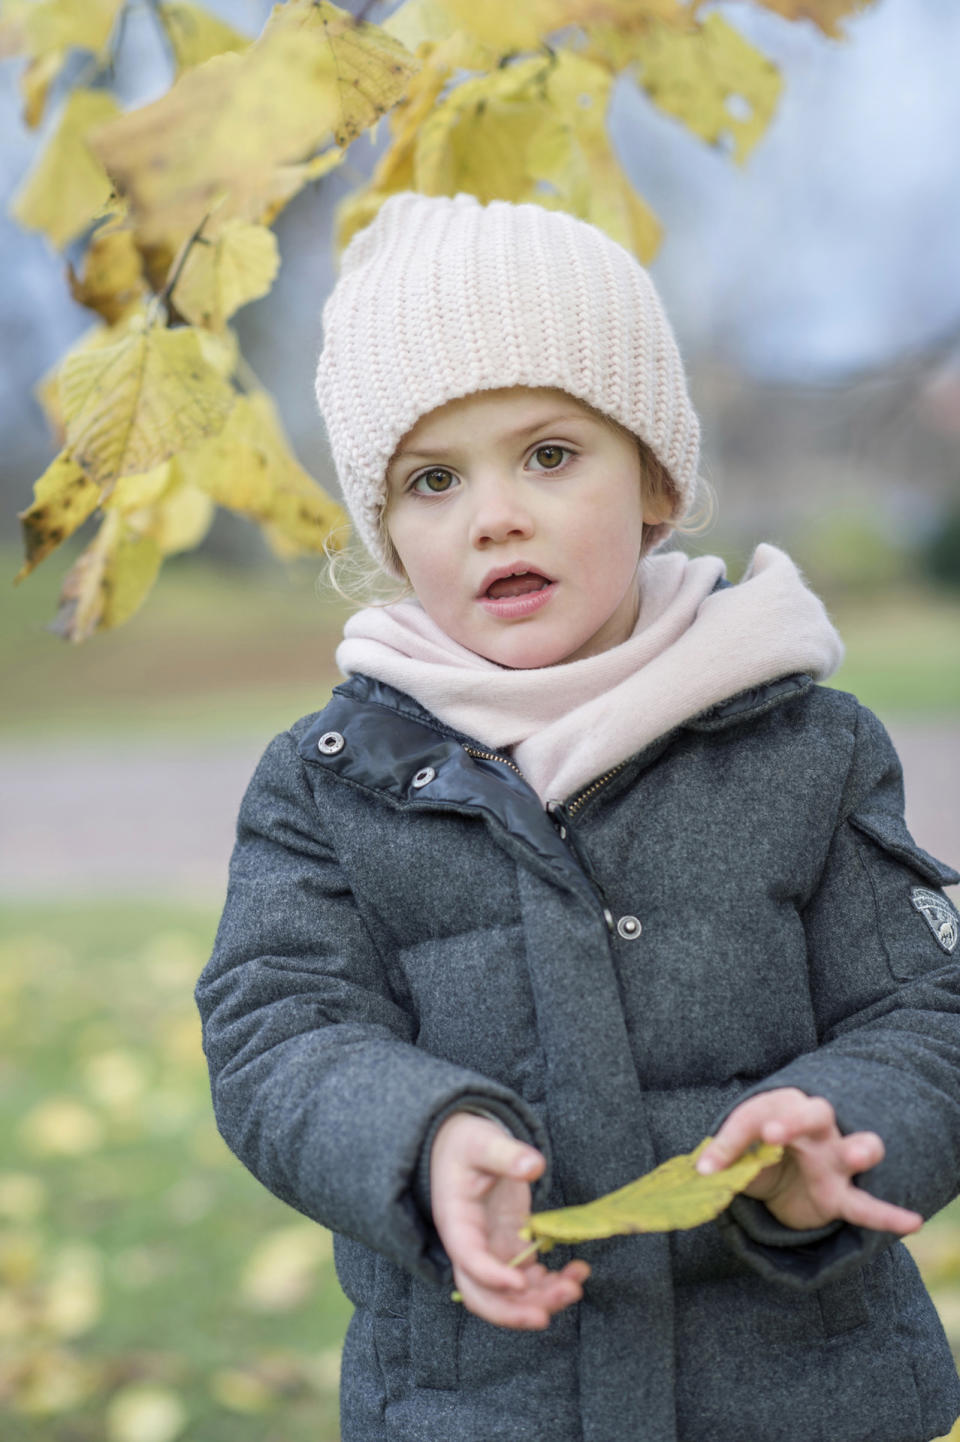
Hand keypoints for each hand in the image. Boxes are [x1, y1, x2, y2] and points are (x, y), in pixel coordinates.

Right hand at [430, 1112, 589, 1328]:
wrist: (462, 1145)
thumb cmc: (467, 1142)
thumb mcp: (482, 1141)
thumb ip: (506, 1154)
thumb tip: (534, 1166)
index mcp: (456, 1222)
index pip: (468, 1259)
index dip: (492, 1276)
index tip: (521, 1283)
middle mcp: (470, 1246)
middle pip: (483, 1294)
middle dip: (514, 1310)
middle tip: (549, 1311)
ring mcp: (491, 1251)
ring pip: (509, 1295)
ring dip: (540, 1300)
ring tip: (574, 1287)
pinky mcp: (510, 1248)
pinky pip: (528, 1280)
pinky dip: (551, 1284)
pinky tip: (576, 1272)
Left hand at [696, 1088, 922, 1233]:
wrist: (786, 1175)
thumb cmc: (760, 1153)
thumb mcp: (737, 1154)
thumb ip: (723, 1157)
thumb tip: (702, 1172)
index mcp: (780, 1109)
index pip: (755, 1116)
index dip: (730, 1140)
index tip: (706, 1166)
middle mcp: (813, 1129)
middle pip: (814, 1113)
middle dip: (796, 1120)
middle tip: (772, 1134)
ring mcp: (834, 1160)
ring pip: (856, 1145)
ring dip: (858, 1148)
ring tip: (858, 1155)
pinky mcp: (842, 1195)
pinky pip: (868, 1205)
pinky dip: (888, 1214)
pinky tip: (911, 1222)